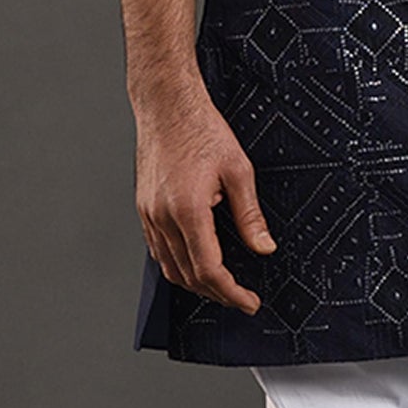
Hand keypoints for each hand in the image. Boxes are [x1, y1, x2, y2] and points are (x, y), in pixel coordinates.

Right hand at [132, 87, 276, 313]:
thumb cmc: (201, 130)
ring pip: (170, 268)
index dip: (231, 292)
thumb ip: (250, 215)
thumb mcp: (238, 170)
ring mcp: (148, 215)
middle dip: (216, 293)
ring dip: (195, 284)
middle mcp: (162, 217)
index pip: (209, 270)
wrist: (166, 105)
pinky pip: (158, 251)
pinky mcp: (143, 209)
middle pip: (188, 276)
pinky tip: (196, 263)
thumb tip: (264, 247)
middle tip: (241, 298)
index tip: (249, 302)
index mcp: (188, 210)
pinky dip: (178, 265)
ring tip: (222, 286)